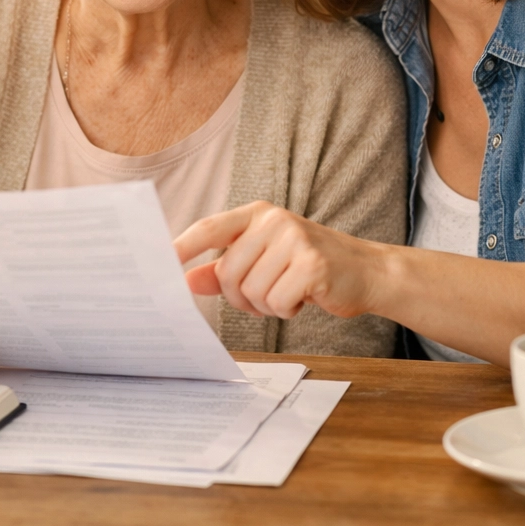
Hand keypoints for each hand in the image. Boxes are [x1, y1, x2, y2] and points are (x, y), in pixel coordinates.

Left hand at [174, 201, 373, 320]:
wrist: (366, 271)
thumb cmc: (308, 267)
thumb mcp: (264, 261)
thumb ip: (223, 271)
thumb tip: (186, 280)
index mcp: (256, 215)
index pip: (209, 228)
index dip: (182, 246)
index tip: (159, 263)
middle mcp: (273, 221)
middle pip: (228, 273)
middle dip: (241, 298)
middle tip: (265, 298)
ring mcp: (294, 239)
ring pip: (251, 291)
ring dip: (267, 306)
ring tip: (289, 294)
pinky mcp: (312, 264)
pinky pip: (276, 301)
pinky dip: (286, 310)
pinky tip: (304, 298)